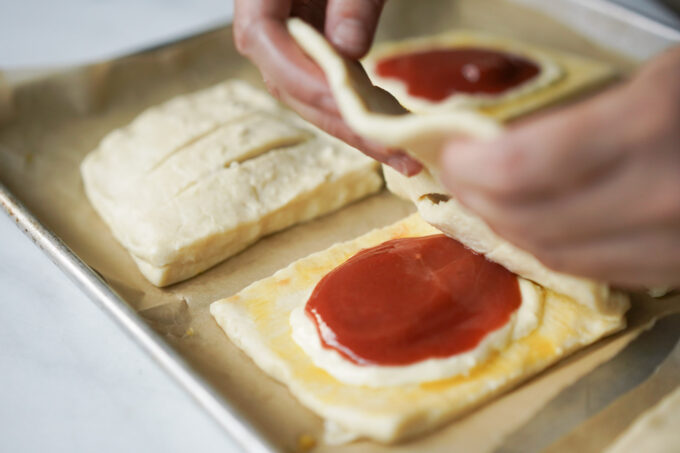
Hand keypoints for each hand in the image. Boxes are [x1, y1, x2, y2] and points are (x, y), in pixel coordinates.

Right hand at [233, 0, 421, 174]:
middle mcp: (260, 20)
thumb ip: (352, 0)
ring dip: (349, 125)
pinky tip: (384, 128)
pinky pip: (320, 84)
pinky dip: (352, 108)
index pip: (262, 38)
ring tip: (400, 154)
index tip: (347, 105)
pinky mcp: (305, 49)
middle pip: (286, 81)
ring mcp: (283, 38)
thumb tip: (350, 49)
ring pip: (303, 92)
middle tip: (395, 152)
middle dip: (340, 122)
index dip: (303, 78)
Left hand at [440, 47, 679, 287]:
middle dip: (478, 200)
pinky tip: (539, 224)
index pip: (520, 171)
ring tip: (489, 202)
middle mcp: (664, 196)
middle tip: (462, 176)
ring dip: (509, 229)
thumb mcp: (656, 78)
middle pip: (529, 221)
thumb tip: (501, 150)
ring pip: (558, 256)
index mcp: (651, 126)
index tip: (454, 151)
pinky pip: (598, 271)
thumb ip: (578, 119)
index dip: (471, 166)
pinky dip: (554, 248)